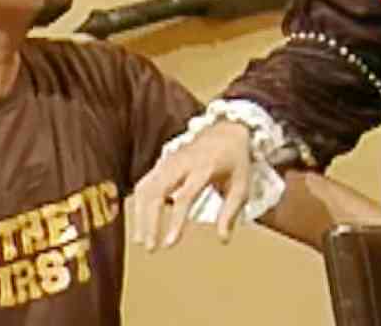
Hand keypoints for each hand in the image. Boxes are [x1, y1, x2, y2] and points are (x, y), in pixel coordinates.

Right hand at [132, 120, 250, 250]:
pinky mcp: (162, 163)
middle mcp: (182, 163)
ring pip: (146, 188)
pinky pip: (145, 183)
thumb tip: (223, 240)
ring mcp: (169, 161)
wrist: (226, 131)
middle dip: (149, 221)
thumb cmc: (235, 162)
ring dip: (141, 215)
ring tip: (143, 241)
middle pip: (157, 192)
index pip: (184, 197)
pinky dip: (139, 203)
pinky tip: (141, 222)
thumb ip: (230, 213)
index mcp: (204, 168)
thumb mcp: (241, 186)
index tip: (169, 244)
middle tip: (151, 248)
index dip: (175, 222)